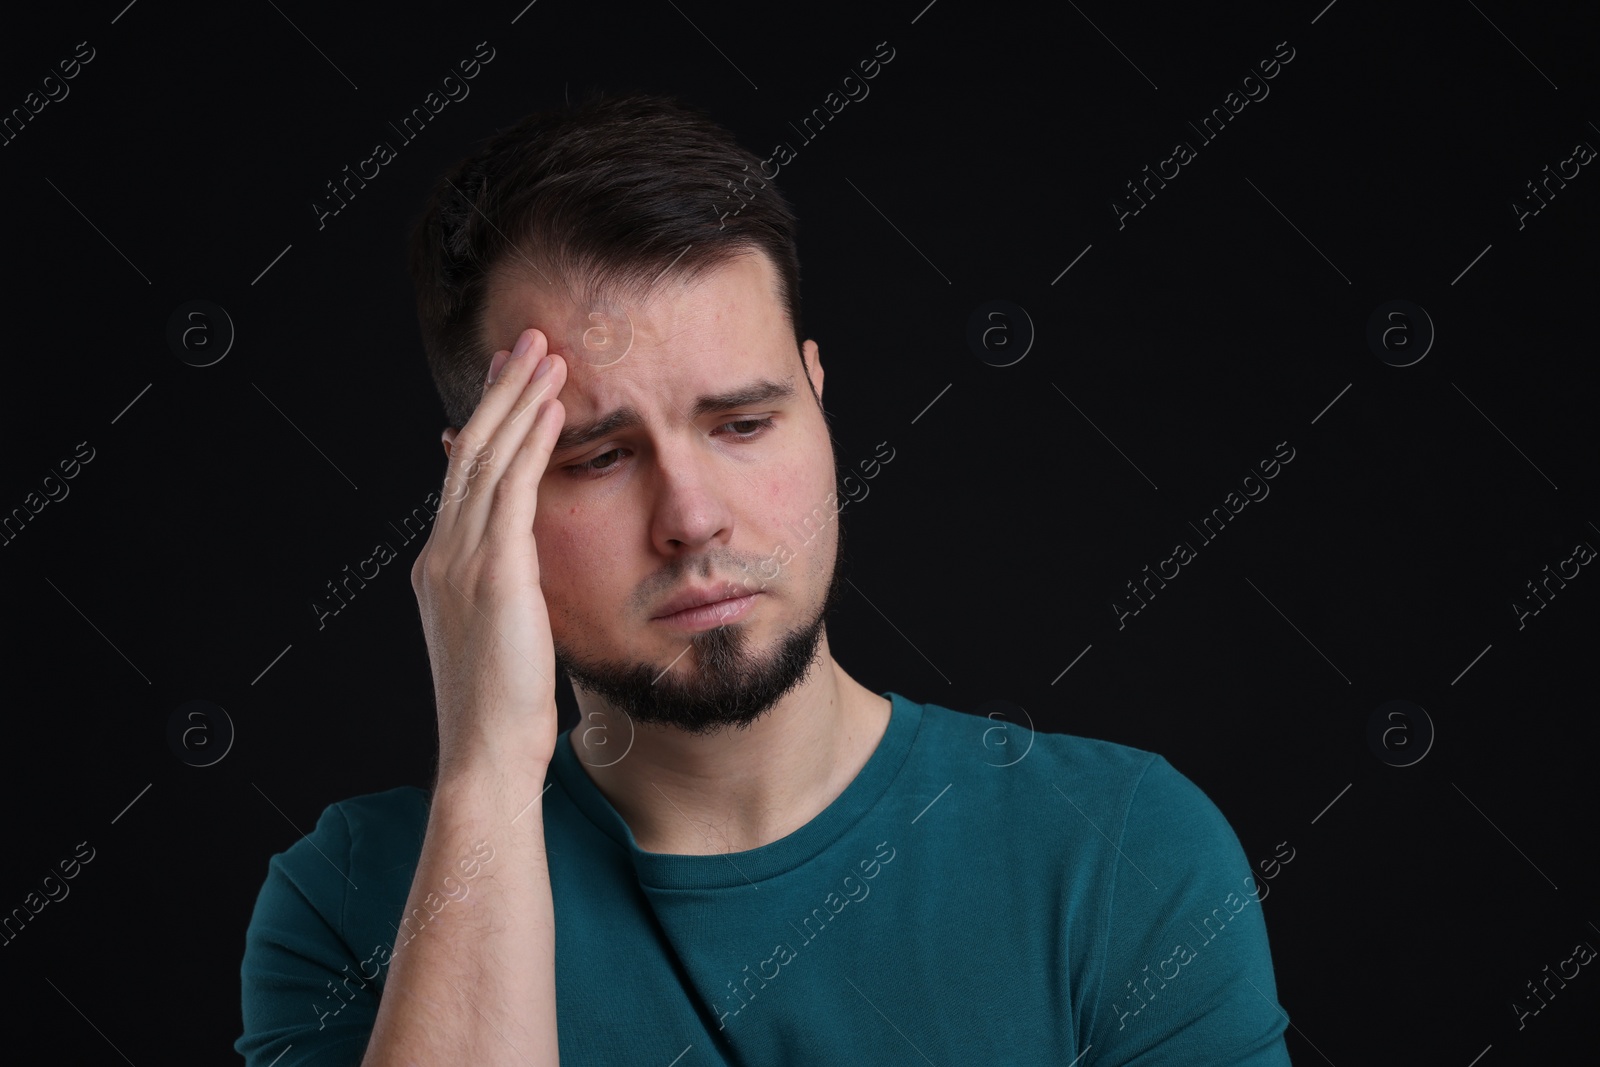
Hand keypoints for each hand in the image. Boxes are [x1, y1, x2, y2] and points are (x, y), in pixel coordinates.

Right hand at [410, 328, 568, 775]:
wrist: (486, 756)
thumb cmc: (505, 710)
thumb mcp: (504, 636)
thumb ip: (511, 592)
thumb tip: (529, 571)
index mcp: (442, 568)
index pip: (462, 477)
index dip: (486, 423)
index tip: (510, 383)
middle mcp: (443, 555)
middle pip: (468, 452)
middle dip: (499, 392)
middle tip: (525, 342)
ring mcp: (462, 562)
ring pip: (487, 458)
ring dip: (518, 400)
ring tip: (546, 353)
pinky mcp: (494, 573)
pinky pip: (512, 488)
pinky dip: (531, 440)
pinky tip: (554, 405)